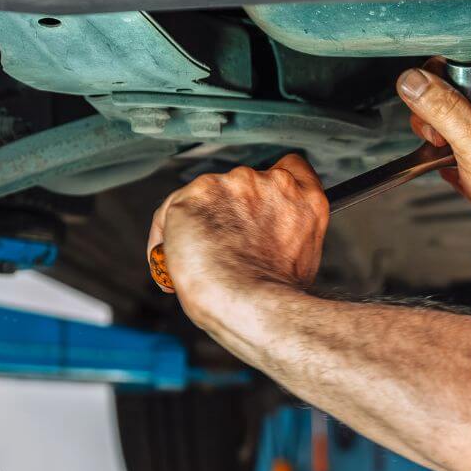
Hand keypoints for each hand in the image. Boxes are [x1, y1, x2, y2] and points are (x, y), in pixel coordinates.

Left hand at [147, 153, 328, 328]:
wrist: (249, 303)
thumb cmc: (275, 295)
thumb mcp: (304, 258)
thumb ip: (288, 231)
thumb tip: (267, 241)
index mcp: (303, 198)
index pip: (291, 167)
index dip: (269, 188)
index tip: (257, 206)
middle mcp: (271, 183)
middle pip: (242, 185)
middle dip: (231, 211)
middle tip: (225, 246)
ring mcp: (232, 184)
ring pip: (205, 197)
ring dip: (199, 221)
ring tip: (196, 258)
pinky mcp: (196, 194)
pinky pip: (170, 212)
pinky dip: (166, 235)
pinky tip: (170, 259)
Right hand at [397, 56, 470, 256]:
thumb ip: (441, 108)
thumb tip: (413, 81)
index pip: (463, 61)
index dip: (443, 85)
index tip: (441, 111)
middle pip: (449, 87)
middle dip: (436, 116)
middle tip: (446, 138)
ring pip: (446, 113)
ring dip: (438, 136)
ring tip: (451, 154)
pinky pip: (452, 135)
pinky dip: (446, 152)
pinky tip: (456, 166)